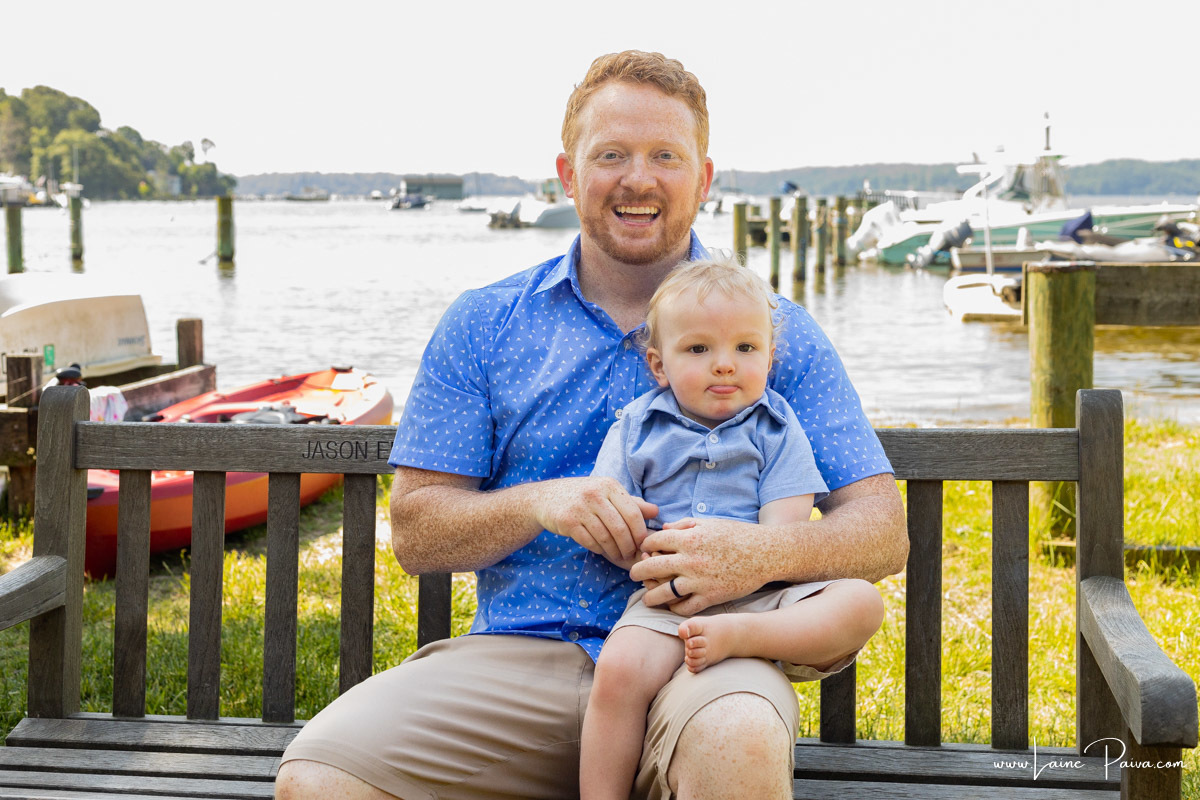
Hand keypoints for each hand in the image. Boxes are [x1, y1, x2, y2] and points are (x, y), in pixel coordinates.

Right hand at [533, 477, 656, 566]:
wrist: (545, 498)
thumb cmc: (582, 496)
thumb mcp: (606, 493)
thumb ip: (631, 503)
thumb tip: (656, 511)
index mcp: (609, 485)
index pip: (633, 512)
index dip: (640, 532)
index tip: (642, 543)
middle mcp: (594, 494)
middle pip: (620, 527)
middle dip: (628, 545)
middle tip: (630, 554)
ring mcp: (579, 507)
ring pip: (605, 537)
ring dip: (614, 550)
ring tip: (617, 555)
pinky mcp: (567, 521)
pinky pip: (589, 542)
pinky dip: (598, 549)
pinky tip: (600, 549)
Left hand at [629, 517, 776, 614]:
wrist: (765, 554)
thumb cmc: (737, 535)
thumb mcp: (710, 523)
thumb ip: (684, 524)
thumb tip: (664, 528)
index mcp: (690, 538)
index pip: (654, 542)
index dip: (645, 546)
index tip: (643, 551)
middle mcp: (691, 559)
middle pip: (653, 567)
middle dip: (638, 572)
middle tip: (634, 575)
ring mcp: (700, 580)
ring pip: (664, 592)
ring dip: (650, 596)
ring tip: (646, 598)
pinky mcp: (711, 597)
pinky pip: (685, 607)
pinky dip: (674, 608)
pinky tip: (670, 606)